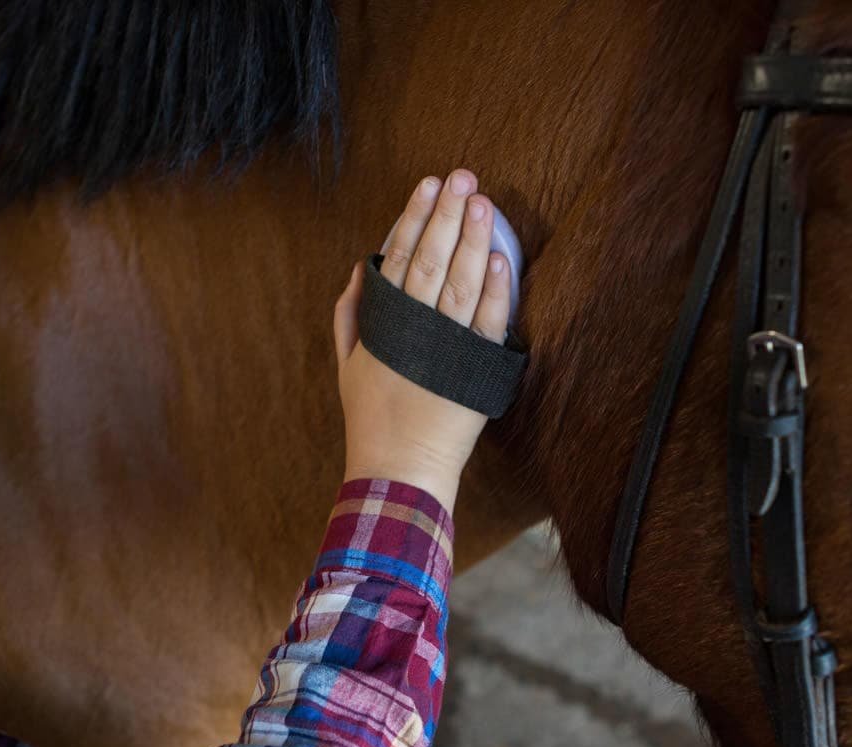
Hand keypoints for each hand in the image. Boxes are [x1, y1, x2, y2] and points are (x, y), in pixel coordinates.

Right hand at [334, 169, 512, 511]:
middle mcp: (417, 328)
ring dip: (474, 240)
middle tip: (462, 178)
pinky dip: (498, 290)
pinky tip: (502, 258)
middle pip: (434, 260)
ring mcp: (448, 346)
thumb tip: (362, 267)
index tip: (428, 185)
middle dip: (448, 216)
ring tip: (483, 203)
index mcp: (386, 321)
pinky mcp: (476, 368)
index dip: (415, 219)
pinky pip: (490, 323)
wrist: (400, 464)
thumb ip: (352, 312)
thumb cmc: (372, 414)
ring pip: (462, 282)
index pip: (401, 257)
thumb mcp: (350, 360)